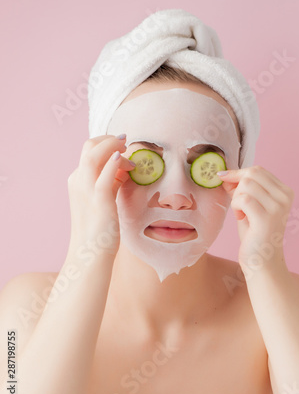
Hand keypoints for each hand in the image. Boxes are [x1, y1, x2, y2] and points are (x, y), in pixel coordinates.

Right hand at [66, 135, 134, 256]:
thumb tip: (123, 168)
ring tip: (126, 149)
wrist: (90, 253)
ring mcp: (86, 190)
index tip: (121, 147)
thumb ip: (111, 182)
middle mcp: (78, 181)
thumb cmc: (99, 228)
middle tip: (125, 142)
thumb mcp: (103, 199)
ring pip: (93, 155)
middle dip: (108, 139)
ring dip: (111, 146)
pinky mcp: (99, 201)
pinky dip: (113, 164)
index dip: (106, 145)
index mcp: (77, 181)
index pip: (89, 151)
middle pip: (89, 147)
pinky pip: (105, 176)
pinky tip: (123, 160)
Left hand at [218, 165, 293, 272]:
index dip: (238, 174)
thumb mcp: (250, 206)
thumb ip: (242, 189)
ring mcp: (277, 207)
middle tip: (235, 203)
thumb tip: (226, 174)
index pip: (258, 170)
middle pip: (252, 174)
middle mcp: (284, 197)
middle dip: (236, 186)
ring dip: (236, 198)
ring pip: (246, 185)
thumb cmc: (254, 235)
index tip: (225, 179)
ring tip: (240, 213)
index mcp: (285, 192)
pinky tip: (240, 218)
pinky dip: (236, 207)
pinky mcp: (266, 218)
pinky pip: (243, 199)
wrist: (262, 262)